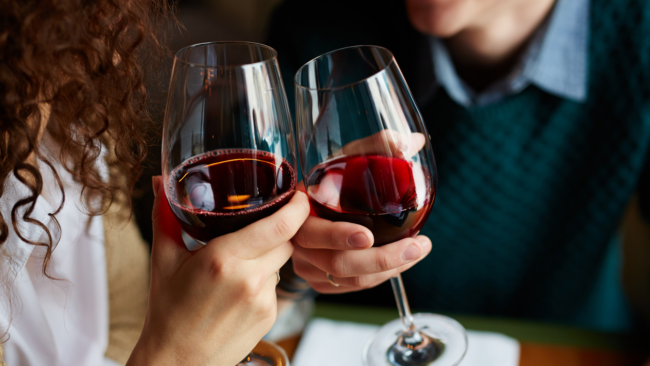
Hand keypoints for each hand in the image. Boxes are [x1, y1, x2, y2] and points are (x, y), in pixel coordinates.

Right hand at [127, 177, 309, 365]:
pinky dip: (264, 279)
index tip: (299, 196)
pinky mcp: (270, 316)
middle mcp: (249, 279)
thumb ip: (165, 216)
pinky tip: (240, 288)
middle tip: (261, 224)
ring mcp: (263, 300)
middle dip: (279, 229)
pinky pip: (276, 285)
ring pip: (282, 262)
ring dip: (270, 255)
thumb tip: (160, 181)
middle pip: (287, 240)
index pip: (280, 226)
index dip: (297, 207)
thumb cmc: (167, 311)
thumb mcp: (163, 259)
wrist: (176, 362)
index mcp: (223, 259)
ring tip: (240, 263)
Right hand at [292, 130, 431, 293]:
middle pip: (338, 263)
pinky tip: (401, 262)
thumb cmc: (329, 179)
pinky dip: (380, 277)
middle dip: (382, 259)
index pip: (312, 232)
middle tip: (415, 247)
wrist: (307, 207)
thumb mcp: (345, 159)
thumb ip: (376, 146)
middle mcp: (298, 243)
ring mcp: (308, 266)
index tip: (368, 236)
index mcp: (298, 212)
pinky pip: (352, 287)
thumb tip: (414, 141)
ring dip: (389, 270)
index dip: (338, 236)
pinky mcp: (319, 280)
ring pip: (350, 280)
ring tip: (418, 251)